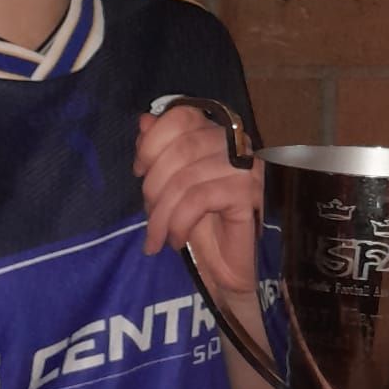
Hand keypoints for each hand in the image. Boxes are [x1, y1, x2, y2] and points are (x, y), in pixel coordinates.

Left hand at [135, 107, 260, 298]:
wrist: (226, 272)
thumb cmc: (200, 226)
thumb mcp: (170, 188)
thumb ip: (158, 153)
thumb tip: (144, 121)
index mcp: (216, 134)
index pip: (182, 116)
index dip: (153, 140)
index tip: (139, 170)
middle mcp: (236, 144)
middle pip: (182, 146)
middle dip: (154, 183)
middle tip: (147, 215)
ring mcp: (246, 167)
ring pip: (188, 176)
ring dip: (162, 212)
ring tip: (155, 238)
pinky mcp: (249, 194)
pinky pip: (200, 198)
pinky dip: (179, 222)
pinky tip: (175, 240)